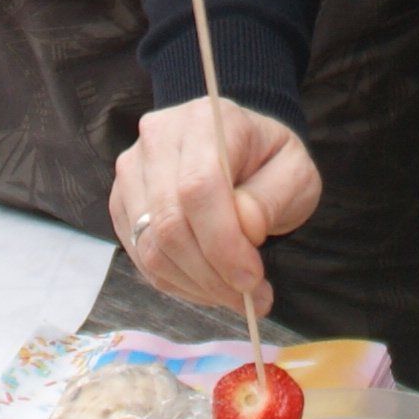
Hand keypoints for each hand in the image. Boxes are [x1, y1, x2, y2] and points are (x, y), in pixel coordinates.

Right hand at [111, 97, 315, 317]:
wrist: (238, 150)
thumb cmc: (269, 162)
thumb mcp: (296, 172)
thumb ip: (273, 197)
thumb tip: (245, 227)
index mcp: (205, 120)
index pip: (198, 187)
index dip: (222, 242)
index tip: (252, 279)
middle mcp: (158, 138)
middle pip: (169, 222)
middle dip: (211, 274)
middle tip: (250, 297)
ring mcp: (132, 169)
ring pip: (149, 246)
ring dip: (194, 284)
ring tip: (232, 294)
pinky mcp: (122, 201)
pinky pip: (139, 256)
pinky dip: (175, 282)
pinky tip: (207, 284)